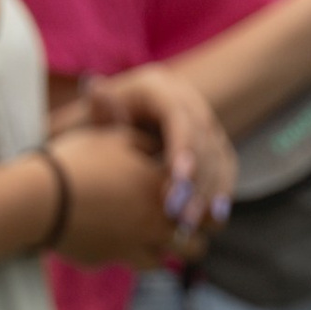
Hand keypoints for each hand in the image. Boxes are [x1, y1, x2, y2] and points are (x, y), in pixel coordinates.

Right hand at [48, 125, 207, 269]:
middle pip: (196, 246)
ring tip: (146, 234)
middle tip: (177, 223)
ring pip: (163, 262)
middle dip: (190, 236)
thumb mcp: (114, 137)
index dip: (207, 207)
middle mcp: (156, 225)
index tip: (196, 199)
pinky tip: (109, 235)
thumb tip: (159, 147)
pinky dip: (122, 253)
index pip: (208, 208)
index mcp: (165, 191)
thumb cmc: (78, 161)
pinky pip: (122, 262)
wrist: (37, 198)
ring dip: (160, 250)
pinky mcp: (104, 260)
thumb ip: (145, 141)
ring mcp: (131, 248)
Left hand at [61, 63, 236, 223]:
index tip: (176, 181)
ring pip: (217, 154)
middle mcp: (184, 99)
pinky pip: (223, 164)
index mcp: (156, 87)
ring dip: (208, 191)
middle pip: (202, 137)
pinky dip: (220, 189)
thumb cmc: (89, 126)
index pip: (178, 116)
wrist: (102, 129)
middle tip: (181, 213)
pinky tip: (215, 217)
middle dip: (196, 178)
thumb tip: (94, 86)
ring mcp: (200, 119)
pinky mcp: (209, 142)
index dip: (183, 148)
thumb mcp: (88, 117)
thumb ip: (95, 110)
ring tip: (191, 223)